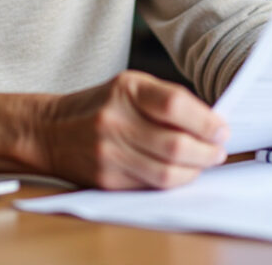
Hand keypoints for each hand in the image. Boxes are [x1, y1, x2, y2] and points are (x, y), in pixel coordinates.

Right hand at [38, 70, 228, 189]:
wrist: (50, 131)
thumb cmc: (99, 105)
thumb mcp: (130, 86)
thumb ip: (168, 100)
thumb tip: (210, 123)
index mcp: (126, 90)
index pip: (175, 105)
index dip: (206, 121)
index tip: (221, 130)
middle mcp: (116, 121)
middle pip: (175, 145)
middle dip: (207, 152)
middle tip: (218, 152)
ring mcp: (109, 153)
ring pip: (167, 173)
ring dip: (194, 171)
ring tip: (202, 163)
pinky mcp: (107, 179)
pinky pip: (151, 186)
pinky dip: (172, 181)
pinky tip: (179, 172)